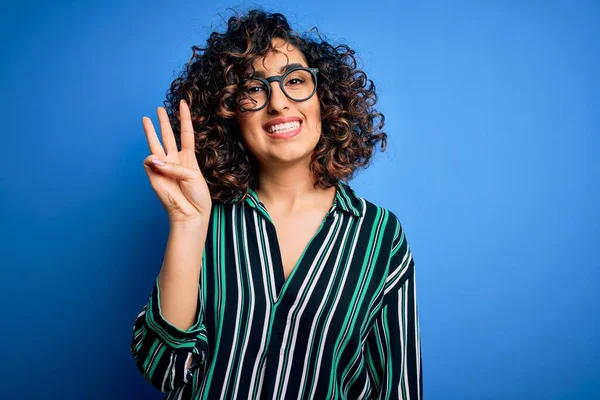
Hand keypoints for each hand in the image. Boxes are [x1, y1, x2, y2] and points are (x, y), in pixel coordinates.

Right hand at [142, 100, 211, 224]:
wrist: (190, 213)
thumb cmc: (197, 196)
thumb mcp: (192, 176)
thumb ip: (173, 166)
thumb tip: (153, 160)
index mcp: (189, 158)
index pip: (186, 133)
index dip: (184, 118)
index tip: (183, 104)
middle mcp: (175, 159)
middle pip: (168, 136)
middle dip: (164, 122)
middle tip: (159, 108)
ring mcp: (164, 166)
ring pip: (156, 144)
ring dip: (151, 131)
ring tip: (146, 118)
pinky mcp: (154, 175)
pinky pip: (150, 162)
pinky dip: (153, 160)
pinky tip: (156, 162)